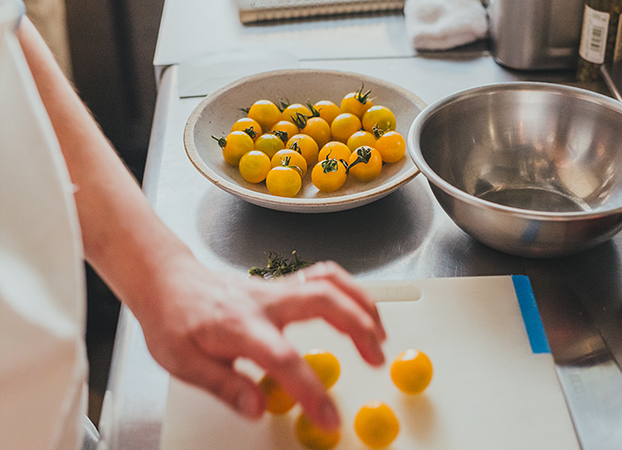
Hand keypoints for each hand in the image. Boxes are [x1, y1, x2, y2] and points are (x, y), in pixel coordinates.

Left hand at [136, 257, 385, 429]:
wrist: (169, 282)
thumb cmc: (174, 320)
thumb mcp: (183, 363)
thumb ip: (224, 385)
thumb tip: (258, 408)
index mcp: (239, 326)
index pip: (283, 358)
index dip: (311, 389)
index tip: (328, 417)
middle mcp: (264, 302)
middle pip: (322, 302)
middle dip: (358, 328)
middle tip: (376, 359)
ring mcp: (276, 288)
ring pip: (329, 282)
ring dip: (361, 304)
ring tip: (379, 333)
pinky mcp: (283, 285)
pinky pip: (324, 277)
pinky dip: (349, 289)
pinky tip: (359, 308)